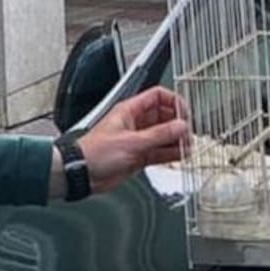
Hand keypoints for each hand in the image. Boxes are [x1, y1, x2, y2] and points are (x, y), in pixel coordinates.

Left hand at [75, 86, 190, 195]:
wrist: (82, 174)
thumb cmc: (95, 153)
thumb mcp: (131, 142)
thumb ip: (158, 135)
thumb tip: (180, 126)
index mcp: (130, 110)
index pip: (157, 96)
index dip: (173, 102)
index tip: (185, 113)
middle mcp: (135, 123)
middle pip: (164, 116)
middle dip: (178, 124)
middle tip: (187, 133)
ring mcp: (138, 139)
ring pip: (163, 135)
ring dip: (176, 140)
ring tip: (187, 146)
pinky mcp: (139, 156)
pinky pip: (160, 151)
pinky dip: (170, 153)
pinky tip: (180, 155)